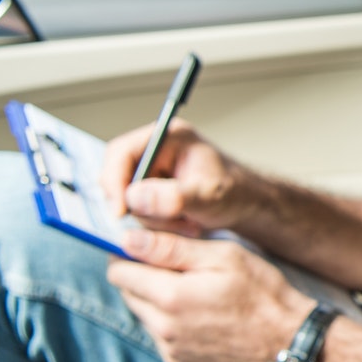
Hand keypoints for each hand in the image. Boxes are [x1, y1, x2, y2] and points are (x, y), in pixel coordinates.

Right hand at [101, 120, 249, 234]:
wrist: (247, 204)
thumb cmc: (235, 191)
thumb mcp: (208, 195)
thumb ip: (174, 196)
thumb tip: (134, 198)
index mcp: (168, 136)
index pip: (121, 152)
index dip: (114, 181)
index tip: (121, 212)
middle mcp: (155, 150)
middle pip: (118, 178)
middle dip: (140, 207)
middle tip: (170, 222)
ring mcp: (152, 171)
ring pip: (127, 200)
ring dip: (153, 219)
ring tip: (186, 223)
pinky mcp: (152, 191)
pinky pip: (138, 212)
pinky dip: (157, 224)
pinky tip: (183, 225)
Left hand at [107, 231, 307, 361]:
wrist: (290, 343)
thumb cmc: (263, 294)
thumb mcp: (225, 257)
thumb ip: (172, 247)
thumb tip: (128, 239)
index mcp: (170, 296)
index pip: (118, 272)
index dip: (129, 255)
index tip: (148, 248)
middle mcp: (162, 328)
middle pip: (128, 294)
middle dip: (144, 277)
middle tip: (180, 268)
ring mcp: (170, 349)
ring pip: (144, 315)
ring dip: (158, 301)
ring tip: (197, 293)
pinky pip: (161, 336)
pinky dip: (172, 322)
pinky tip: (203, 315)